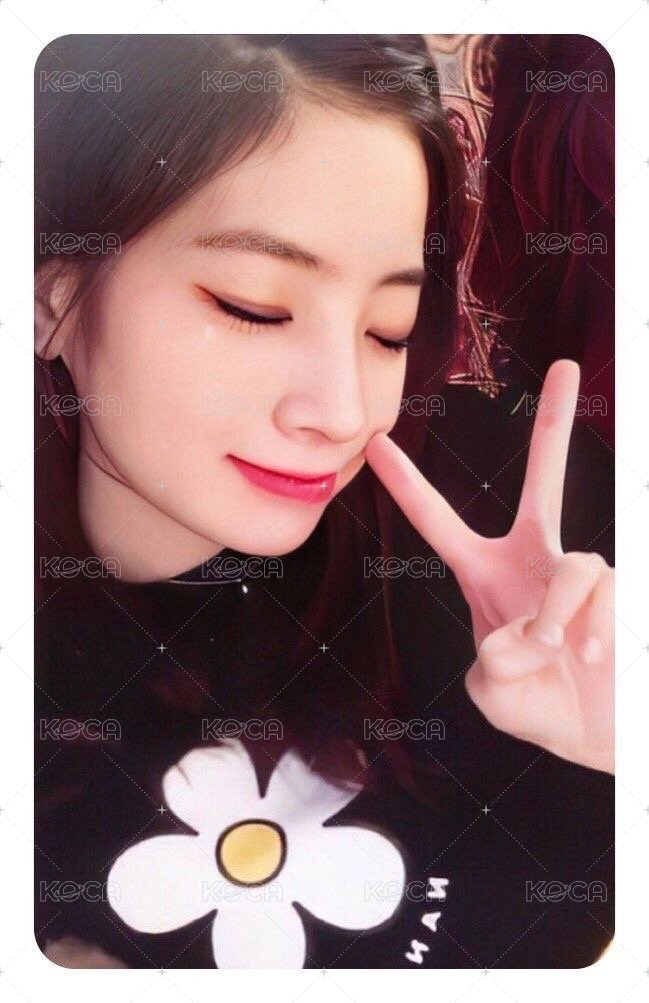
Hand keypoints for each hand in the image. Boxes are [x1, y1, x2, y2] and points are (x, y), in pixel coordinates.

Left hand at [365, 360, 613, 773]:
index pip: (439, 522)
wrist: (597, 734)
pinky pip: (603, 591)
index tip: (378, 443)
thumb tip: (526, 630)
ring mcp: (580, 573)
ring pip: (575, 565)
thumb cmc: (539, 707)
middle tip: (566, 367)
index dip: (408, 486)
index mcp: (485, 575)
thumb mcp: (494, 694)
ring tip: (562, 655)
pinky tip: (593, 654)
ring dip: (559, 618)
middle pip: (545, 483)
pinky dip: (594, 629)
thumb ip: (493, 666)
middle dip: (555, 425)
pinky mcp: (620, 589)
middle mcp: (534, 561)